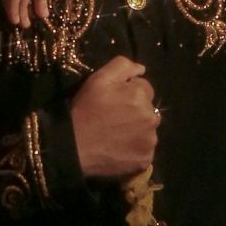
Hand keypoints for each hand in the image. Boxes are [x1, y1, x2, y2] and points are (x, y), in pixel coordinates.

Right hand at [69, 56, 159, 180]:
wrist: (74, 146)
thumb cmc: (85, 110)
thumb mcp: (99, 79)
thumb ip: (123, 66)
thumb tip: (141, 69)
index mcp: (141, 96)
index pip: (145, 88)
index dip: (129, 92)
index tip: (114, 101)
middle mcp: (152, 118)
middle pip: (149, 110)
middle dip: (136, 111)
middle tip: (114, 118)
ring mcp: (150, 142)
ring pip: (148, 130)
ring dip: (138, 130)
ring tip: (116, 135)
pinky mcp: (145, 160)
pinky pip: (145, 150)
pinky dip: (136, 149)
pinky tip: (120, 148)